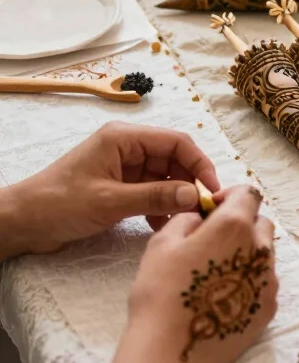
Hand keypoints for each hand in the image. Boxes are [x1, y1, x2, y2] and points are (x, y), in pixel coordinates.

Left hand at [3, 123, 219, 258]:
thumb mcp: (110, 202)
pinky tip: (161, 225)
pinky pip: (150, 190)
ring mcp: (123, 166)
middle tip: (202, 210)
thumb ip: (155, 196)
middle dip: (189, 182)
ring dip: (175, 197)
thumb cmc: (59, 204)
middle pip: (173, 158)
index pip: (176, 141)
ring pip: (164, 176)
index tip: (212, 190)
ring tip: (182, 221)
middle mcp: (127, 146)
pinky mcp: (119, 185)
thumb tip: (194, 195)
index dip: (200, 163)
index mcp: (124, 137)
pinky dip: (159, 206)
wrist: (23, 222)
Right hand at [128, 185, 276, 362]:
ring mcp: (269, 281)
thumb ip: (187, 219)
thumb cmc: (161, 292)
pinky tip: (224, 296)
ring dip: (246, 253)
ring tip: (216, 273)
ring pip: (264, 254)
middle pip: (261, 223)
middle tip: (213, 241)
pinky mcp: (269, 308)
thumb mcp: (162, 242)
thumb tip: (201, 217)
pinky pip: (264, 282)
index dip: (231, 196)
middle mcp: (260, 249)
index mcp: (235, 226)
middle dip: (242, 224)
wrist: (172, 352)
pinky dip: (250, 280)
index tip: (212, 209)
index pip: (249, 194)